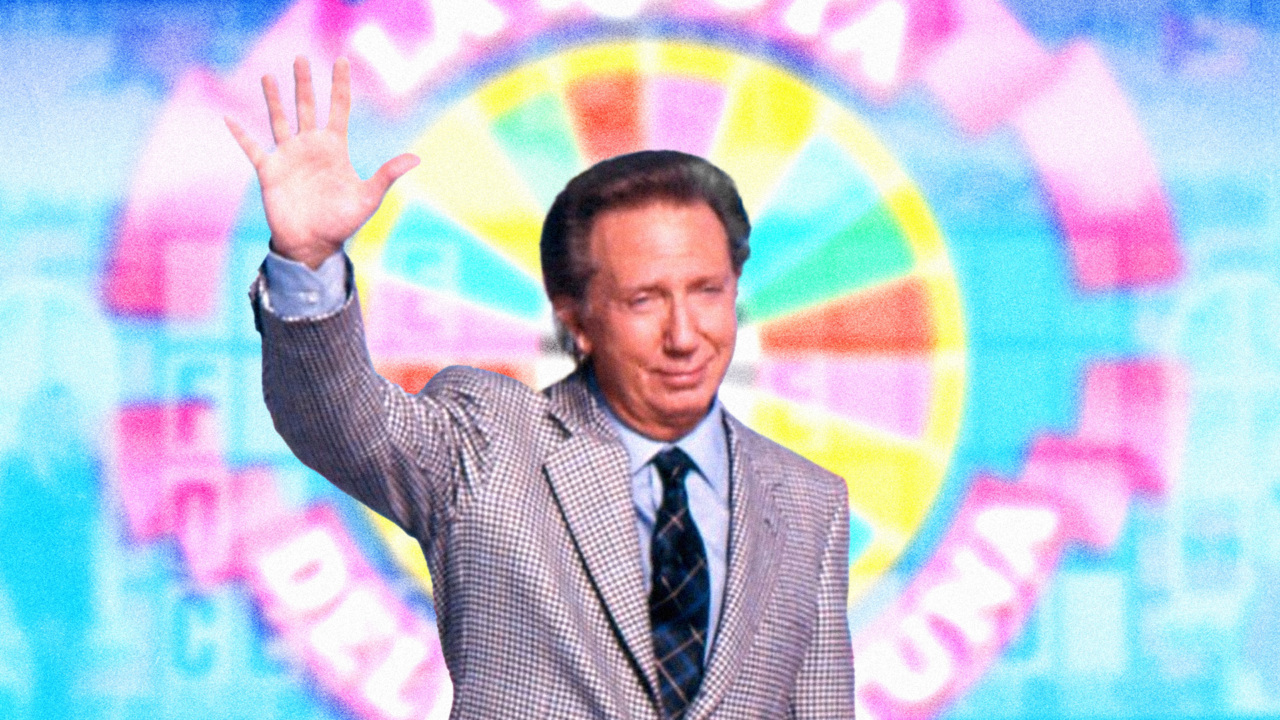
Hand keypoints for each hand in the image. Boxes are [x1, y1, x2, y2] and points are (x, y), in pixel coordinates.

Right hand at [225, 56, 418, 269]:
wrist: (313, 245)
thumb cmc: (342, 223)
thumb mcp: (368, 197)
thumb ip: (387, 174)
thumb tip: (416, 159)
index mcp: (334, 148)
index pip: (338, 108)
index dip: (340, 84)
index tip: (342, 59)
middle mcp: (310, 146)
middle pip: (307, 106)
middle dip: (304, 83)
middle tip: (301, 57)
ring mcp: (289, 156)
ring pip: (279, 119)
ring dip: (273, 98)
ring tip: (268, 75)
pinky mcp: (269, 170)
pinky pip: (252, 148)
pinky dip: (240, 134)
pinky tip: (228, 117)